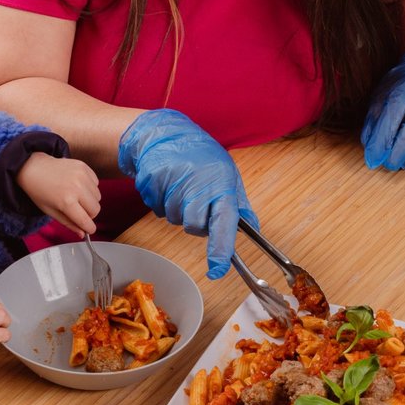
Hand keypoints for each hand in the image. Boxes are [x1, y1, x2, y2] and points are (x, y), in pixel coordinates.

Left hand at [19, 152, 100, 235]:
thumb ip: (68, 223)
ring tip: (76, 197)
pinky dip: (90, 188)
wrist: (34, 168)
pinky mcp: (84, 167)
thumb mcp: (51, 211)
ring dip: (90, 200)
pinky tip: (78, 186)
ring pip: (98, 197)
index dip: (89, 228)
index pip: (86, 220)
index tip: (89, 229)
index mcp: (66, 201)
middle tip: (79, 211)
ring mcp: (81, 175)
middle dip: (89, 214)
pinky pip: (96, 183)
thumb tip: (82, 233)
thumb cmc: (39, 191)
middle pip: (96, 209)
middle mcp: (77, 188)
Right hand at [117, 109, 258, 279]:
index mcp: (220, 184)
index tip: (217, 271)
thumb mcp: (228, 175)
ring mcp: (171, 183)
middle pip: (194, 226)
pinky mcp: (150, 183)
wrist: (165, 134)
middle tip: (196, 200)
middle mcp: (196, 184)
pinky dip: (162, 202)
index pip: (224, 222)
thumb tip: (254, 230)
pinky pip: (157, 209)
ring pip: (174, 219)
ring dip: (177, 210)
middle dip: (195, 221)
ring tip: (181, 186)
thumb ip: (239, 204)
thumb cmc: (201, 156)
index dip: (221, 250)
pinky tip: (167, 183)